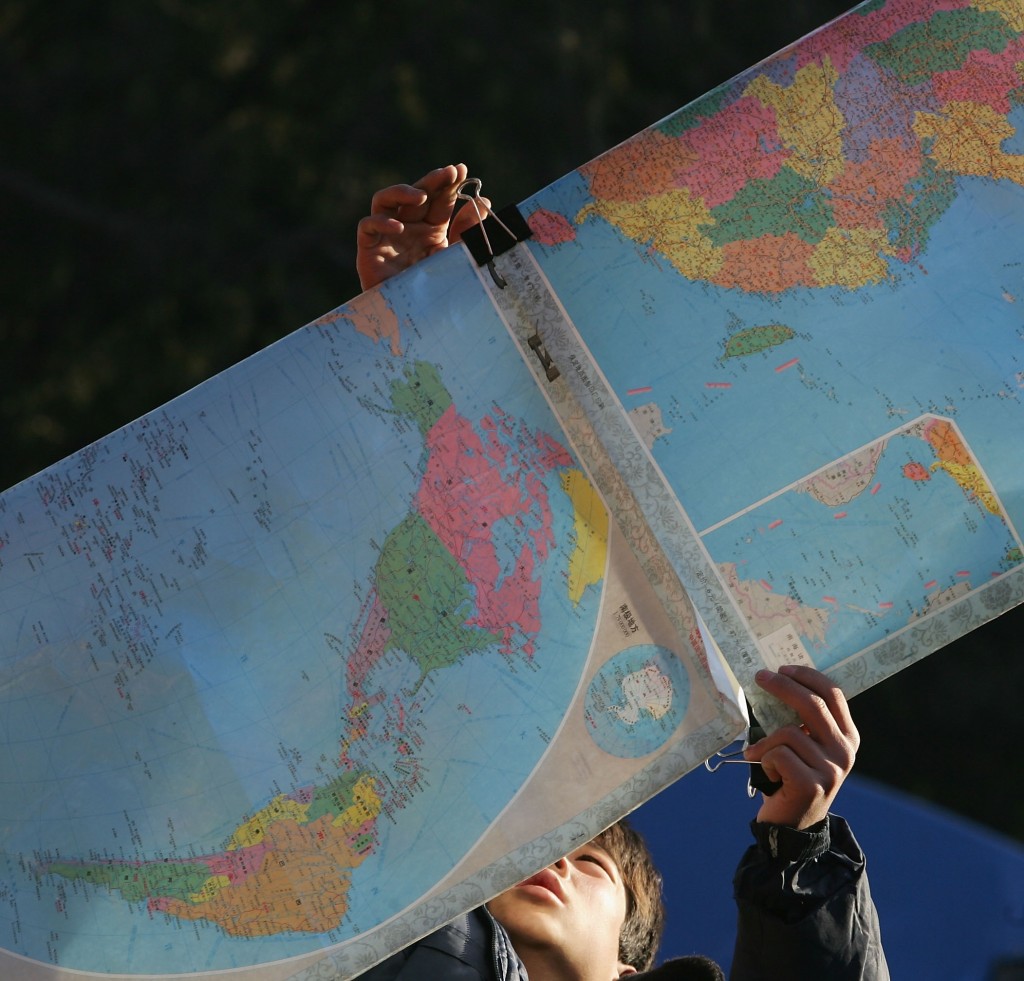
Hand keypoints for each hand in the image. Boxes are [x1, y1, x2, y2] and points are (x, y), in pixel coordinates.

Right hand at [356, 163, 488, 289]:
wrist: (413, 325)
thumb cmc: (437, 294)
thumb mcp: (457, 260)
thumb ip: (469, 233)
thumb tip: (484, 201)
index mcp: (431, 230)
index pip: (439, 200)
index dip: (448, 183)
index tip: (460, 170)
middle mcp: (408, 228)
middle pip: (416, 195)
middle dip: (431, 181)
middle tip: (448, 173)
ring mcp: (387, 237)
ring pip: (385, 201)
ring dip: (402, 192)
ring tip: (421, 195)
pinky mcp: (369, 250)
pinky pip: (367, 226)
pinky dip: (381, 222)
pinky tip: (399, 226)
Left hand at [743, 665, 858, 828]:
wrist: (791, 826)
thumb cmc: (791, 777)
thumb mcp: (805, 746)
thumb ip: (803, 720)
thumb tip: (777, 679)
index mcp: (848, 737)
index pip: (833, 694)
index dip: (808, 676)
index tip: (783, 668)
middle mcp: (845, 752)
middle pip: (812, 705)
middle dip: (782, 686)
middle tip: (759, 677)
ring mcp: (831, 770)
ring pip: (788, 732)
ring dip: (766, 743)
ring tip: (763, 758)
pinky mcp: (811, 785)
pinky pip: (777, 754)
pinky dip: (763, 760)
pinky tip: (768, 776)